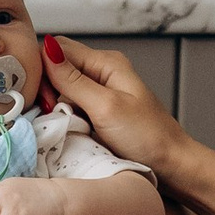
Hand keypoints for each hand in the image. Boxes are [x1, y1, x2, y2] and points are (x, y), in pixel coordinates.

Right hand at [42, 35, 190, 183]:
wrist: (172, 166)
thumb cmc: (148, 137)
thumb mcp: (106, 106)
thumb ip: (74, 80)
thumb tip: (46, 49)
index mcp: (106, 62)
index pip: (57, 48)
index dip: (42, 69)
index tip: (43, 97)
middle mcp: (101, 72)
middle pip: (56, 66)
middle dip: (45, 87)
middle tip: (51, 113)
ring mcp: (99, 93)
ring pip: (60, 88)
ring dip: (54, 104)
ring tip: (60, 123)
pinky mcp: (97, 112)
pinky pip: (70, 106)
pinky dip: (62, 116)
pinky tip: (66, 128)